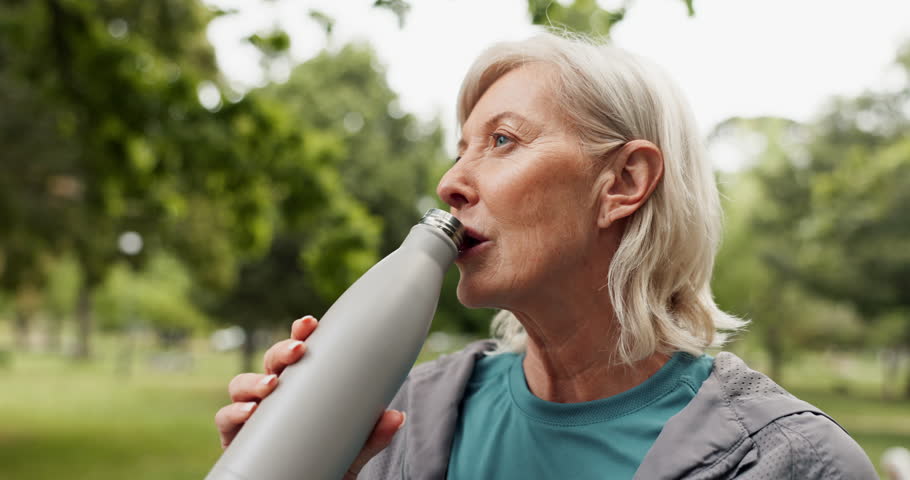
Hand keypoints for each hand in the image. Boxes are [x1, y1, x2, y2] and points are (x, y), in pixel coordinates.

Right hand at [213, 316, 406, 478]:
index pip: (297, 354)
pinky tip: (249, 412)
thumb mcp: (354, 449)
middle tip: (297, 351)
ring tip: (271, 385)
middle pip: (269, 363)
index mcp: (300, 388)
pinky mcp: (237, 440)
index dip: (299, 334)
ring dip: (253, 380)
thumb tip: (395, 416)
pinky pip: (226, 421)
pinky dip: (233, 413)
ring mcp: (253, 417)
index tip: (310, 323)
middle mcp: (273, 397)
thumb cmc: (329, 461)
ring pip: (240, 385)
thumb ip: (372, 435)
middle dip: (280, 352)